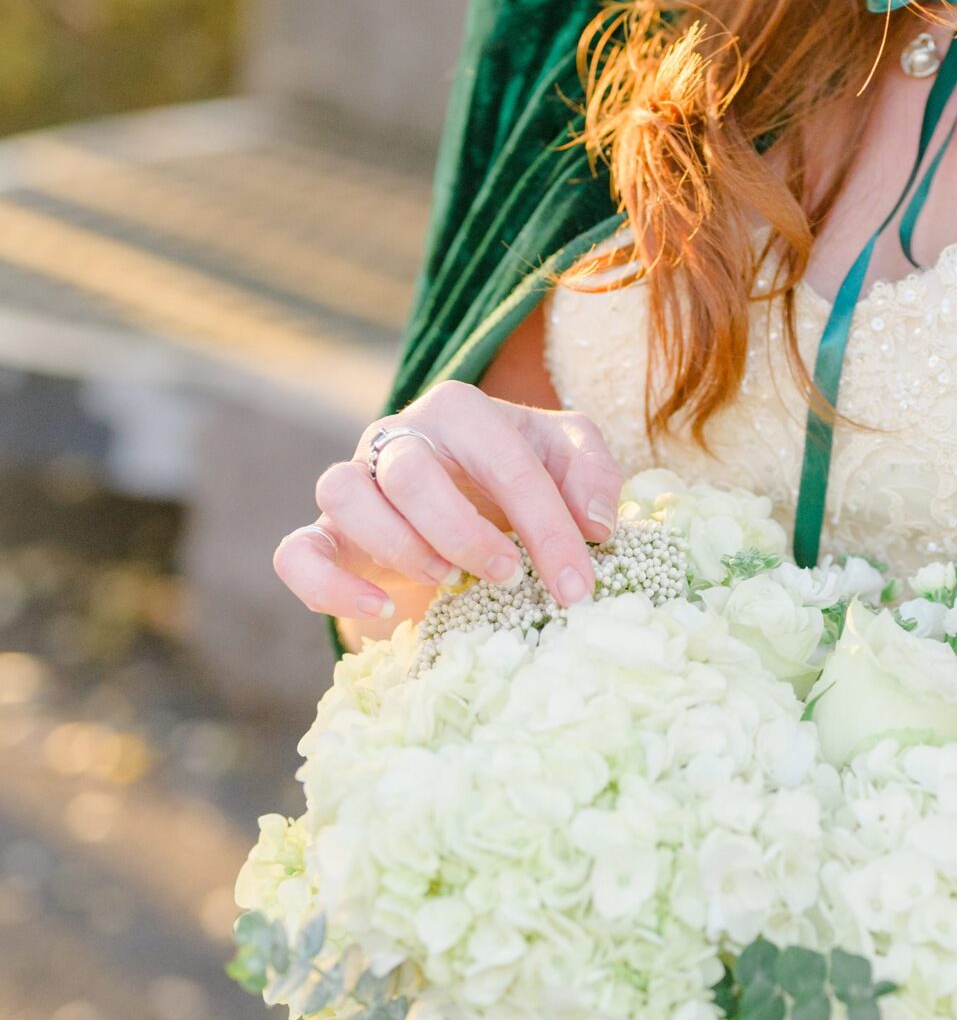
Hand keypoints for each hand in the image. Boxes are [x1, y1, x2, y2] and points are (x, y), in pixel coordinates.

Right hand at [272, 383, 623, 625]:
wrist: (472, 514)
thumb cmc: (521, 481)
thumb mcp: (569, 461)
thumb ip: (592, 473)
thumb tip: (596, 524)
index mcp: (460, 411)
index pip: (504, 459)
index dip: (547, 526)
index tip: (577, 585)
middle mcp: (397, 437)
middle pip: (409, 470)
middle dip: (464, 531)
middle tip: (508, 575)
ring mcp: (354, 484)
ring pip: (342, 494)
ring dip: (398, 545)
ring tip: (448, 582)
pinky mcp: (326, 538)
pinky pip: (297, 553)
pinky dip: (330, 585)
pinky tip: (383, 608)